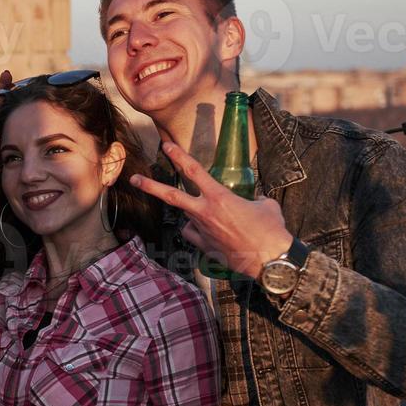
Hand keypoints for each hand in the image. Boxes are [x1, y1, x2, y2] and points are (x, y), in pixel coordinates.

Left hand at [130, 140, 292, 278]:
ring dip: (191, 212)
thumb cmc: (271, 230)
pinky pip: (192, 234)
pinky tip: (207, 232)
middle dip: (150, 186)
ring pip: (186, 216)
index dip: (179, 156)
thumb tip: (255, 200)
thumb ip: (255, 198)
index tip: (167, 146)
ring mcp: (203, 231)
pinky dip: (195, 231)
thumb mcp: (266, 205)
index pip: (194, 171)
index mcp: (220, 197)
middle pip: (171, 196)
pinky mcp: (205, 247)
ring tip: (212, 216)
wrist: (270, 259)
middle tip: (134, 179)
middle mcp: (206, 212)